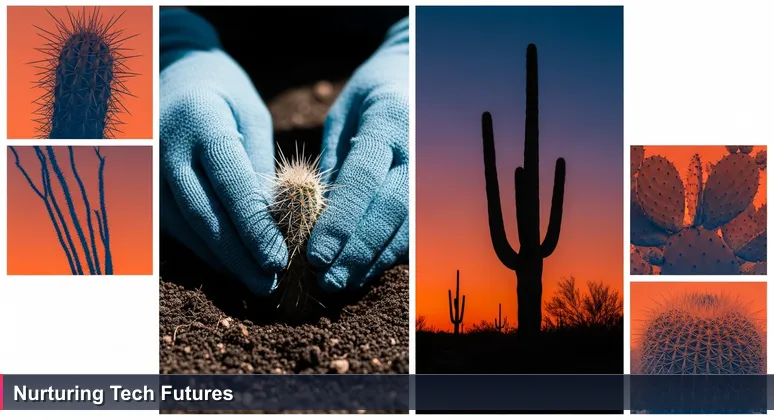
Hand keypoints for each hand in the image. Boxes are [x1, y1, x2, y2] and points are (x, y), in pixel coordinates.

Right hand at [159, 9, 286, 294]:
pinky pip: (175, 226)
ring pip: (186, 226)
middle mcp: (167, 147)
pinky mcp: (144, 185)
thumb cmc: (224, 92)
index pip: (231, 183)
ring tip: (255, 282)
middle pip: (205, 213)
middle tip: (269, 284)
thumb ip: (261, 163)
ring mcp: (149, 168)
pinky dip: (203, 249)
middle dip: (239, 255)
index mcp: (201, 121)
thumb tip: (276, 221)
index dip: (255, 226)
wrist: (170, 70)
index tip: (278, 258)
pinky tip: (230, 265)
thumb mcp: (252, 114)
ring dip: (222, 260)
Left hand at [307, 17, 409, 291]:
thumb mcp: (344, 113)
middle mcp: (418, 149)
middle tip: (326, 279)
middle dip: (357, 249)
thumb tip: (314, 212)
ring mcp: (433, 170)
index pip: (363, 179)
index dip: (340, 221)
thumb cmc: (372, 93)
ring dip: (372, 260)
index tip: (316, 254)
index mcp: (389, 121)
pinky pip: (415, 228)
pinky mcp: (437, 189)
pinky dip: (387, 253)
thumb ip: (333, 159)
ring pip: (406, 226)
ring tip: (341, 283)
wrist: (420, 75)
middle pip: (389, 209)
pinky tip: (363, 271)